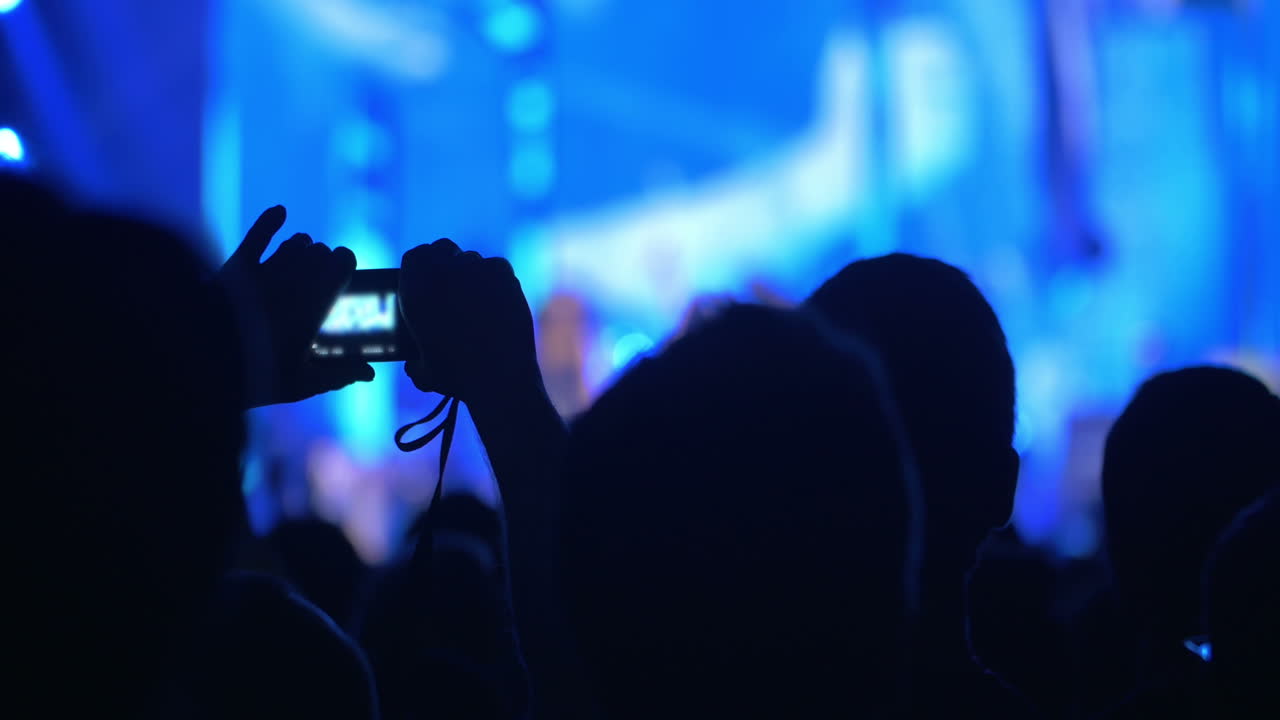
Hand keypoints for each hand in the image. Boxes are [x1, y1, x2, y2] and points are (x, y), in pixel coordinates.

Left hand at [220, 206, 373, 407]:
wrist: (206, 356)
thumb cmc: (260, 372)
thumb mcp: (303, 381)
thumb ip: (339, 374)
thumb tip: (370, 375)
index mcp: (318, 299)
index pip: (344, 260)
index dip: (345, 267)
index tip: (342, 283)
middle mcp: (297, 274)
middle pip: (321, 251)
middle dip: (323, 263)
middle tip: (317, 285)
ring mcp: (267, 266)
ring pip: (296, 242)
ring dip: (301, 251)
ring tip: (298, 266)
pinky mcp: (239, 264)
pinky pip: (259, 233)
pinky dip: (271, 220)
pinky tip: (280, 212)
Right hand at [399, 239, 541, 406]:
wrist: (498, 377)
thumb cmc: (458, 377)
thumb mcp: (422, 369)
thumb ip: (414, 356)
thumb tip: (414, 360)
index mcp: (415, 289)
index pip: (415, 257)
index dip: (423, 265)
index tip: (429, 277)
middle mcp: (441, 271)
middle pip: (443, 249)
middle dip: (447, 262)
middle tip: (455, 285)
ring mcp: (473, 268)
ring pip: (472, 259)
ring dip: (473, 274)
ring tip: (480, 302)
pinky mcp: (502, 272)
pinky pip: (497, 267)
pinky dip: (498, 279)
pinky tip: (499, 301)